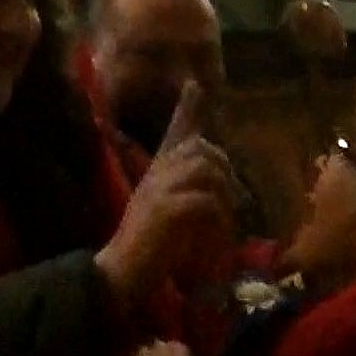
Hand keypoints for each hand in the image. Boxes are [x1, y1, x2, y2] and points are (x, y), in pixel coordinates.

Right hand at [96, 82, 235, 304]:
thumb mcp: (168, 211)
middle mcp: (157, 173)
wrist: (122, 271)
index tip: (194, 85)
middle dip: (223, 170)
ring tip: (224, 221)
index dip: (186, 108)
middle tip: (233, 200)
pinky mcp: (167, 209)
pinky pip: (206, 201)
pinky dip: (218, 218)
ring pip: (206, 170)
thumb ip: (188, 194)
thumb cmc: (148, 247)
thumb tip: (222, 188)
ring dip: (224, 196)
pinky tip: (216, 235)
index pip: (174, 132)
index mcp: (157, 172)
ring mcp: (160, 189)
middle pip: (200, 148)